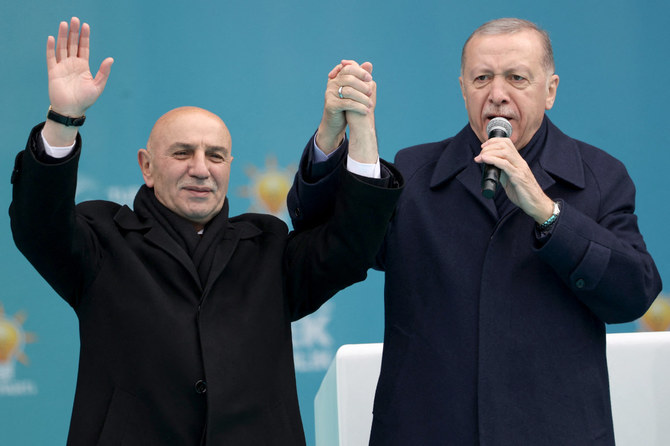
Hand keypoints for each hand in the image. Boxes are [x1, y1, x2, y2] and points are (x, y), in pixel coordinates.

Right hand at [43, 17, 112, 145]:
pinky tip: (52, 38)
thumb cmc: (85, 100)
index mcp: (83, 66)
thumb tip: (110, 59)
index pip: (84, 48)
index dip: (85, 37)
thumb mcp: (98, 86)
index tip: (85, 25)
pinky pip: (51, 57)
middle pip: (73, 44)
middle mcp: (72, 64)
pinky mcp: (53, 72)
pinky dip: (51, 48)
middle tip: (74, 19)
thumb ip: (103, 72)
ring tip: (64, 24)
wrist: (71, 110)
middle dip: (74, 32)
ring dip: (63, 36)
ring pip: (62, 47)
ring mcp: (62, 67)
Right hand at [316, 60, 373, 153]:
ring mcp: (330, 94)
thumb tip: (369, 63)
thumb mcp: (354, 90)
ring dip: (362, 98)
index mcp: (337, 77)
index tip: (370, 78)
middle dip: (362, 85)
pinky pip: (347, 103)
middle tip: (371, 92)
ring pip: (349, 91)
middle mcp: (331, 83)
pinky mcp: (331, 105)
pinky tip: (366, 111)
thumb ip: (360, 77)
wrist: (336, 122)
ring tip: (371, 104)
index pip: (348, 68)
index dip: (360, 72)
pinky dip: (359, 107)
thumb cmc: (346, 105)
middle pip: (349, 78)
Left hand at [474, 138, 553, 222]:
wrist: (536, 204)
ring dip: (490, 152)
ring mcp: (520, 169)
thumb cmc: (524, 193)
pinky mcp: (518, 178)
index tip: (483, 147)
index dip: (494, 141)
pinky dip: (493, 160)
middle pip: (505, 145)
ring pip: (505, 152)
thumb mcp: (510, 179)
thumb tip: (491, 167)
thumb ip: (503, 172)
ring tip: (480, 157)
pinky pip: (505, 165)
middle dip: (490, 146)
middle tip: (480, 154)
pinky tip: (485, 160)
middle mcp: (520, 162)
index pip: (507, 143)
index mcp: (518, 162)